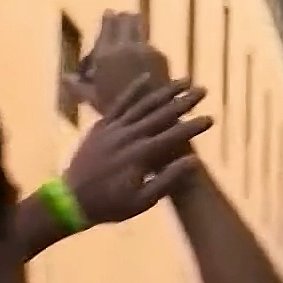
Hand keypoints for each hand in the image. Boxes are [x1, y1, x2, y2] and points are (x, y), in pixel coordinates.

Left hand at [64, 78, 209, 224]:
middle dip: (185, 101)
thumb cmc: (110, 205)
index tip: (211, 118)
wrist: (71, 200)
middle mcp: (129, 135)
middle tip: (203, 90)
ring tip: (183, 80)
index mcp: (141, 154)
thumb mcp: (143, 201)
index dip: (194, 126)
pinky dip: (133, 89)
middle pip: (162, 113)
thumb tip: (194, 161)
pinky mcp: (102, 125)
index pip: (174, 135)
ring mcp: (114, 128)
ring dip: (165, 91)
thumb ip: (168, 179)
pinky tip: (146, 77)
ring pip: (143, 103)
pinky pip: (119, 103)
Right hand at [68, 11, 170, 116]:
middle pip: (126, 20)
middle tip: (122, 16)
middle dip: (123, 18)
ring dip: (135, 25)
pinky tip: (144, 53)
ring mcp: (145, 49)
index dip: (109, 17)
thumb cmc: (115, 107)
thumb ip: (77, 86)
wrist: (150, 113)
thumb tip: (65, 78)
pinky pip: (149, 45)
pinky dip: (145, 46)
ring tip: (134, 23)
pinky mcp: (160, 56)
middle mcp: (125, 46)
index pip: (108, 24)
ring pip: (140, 27)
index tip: (109, 13)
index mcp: (106, 53)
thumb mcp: (92, 99)